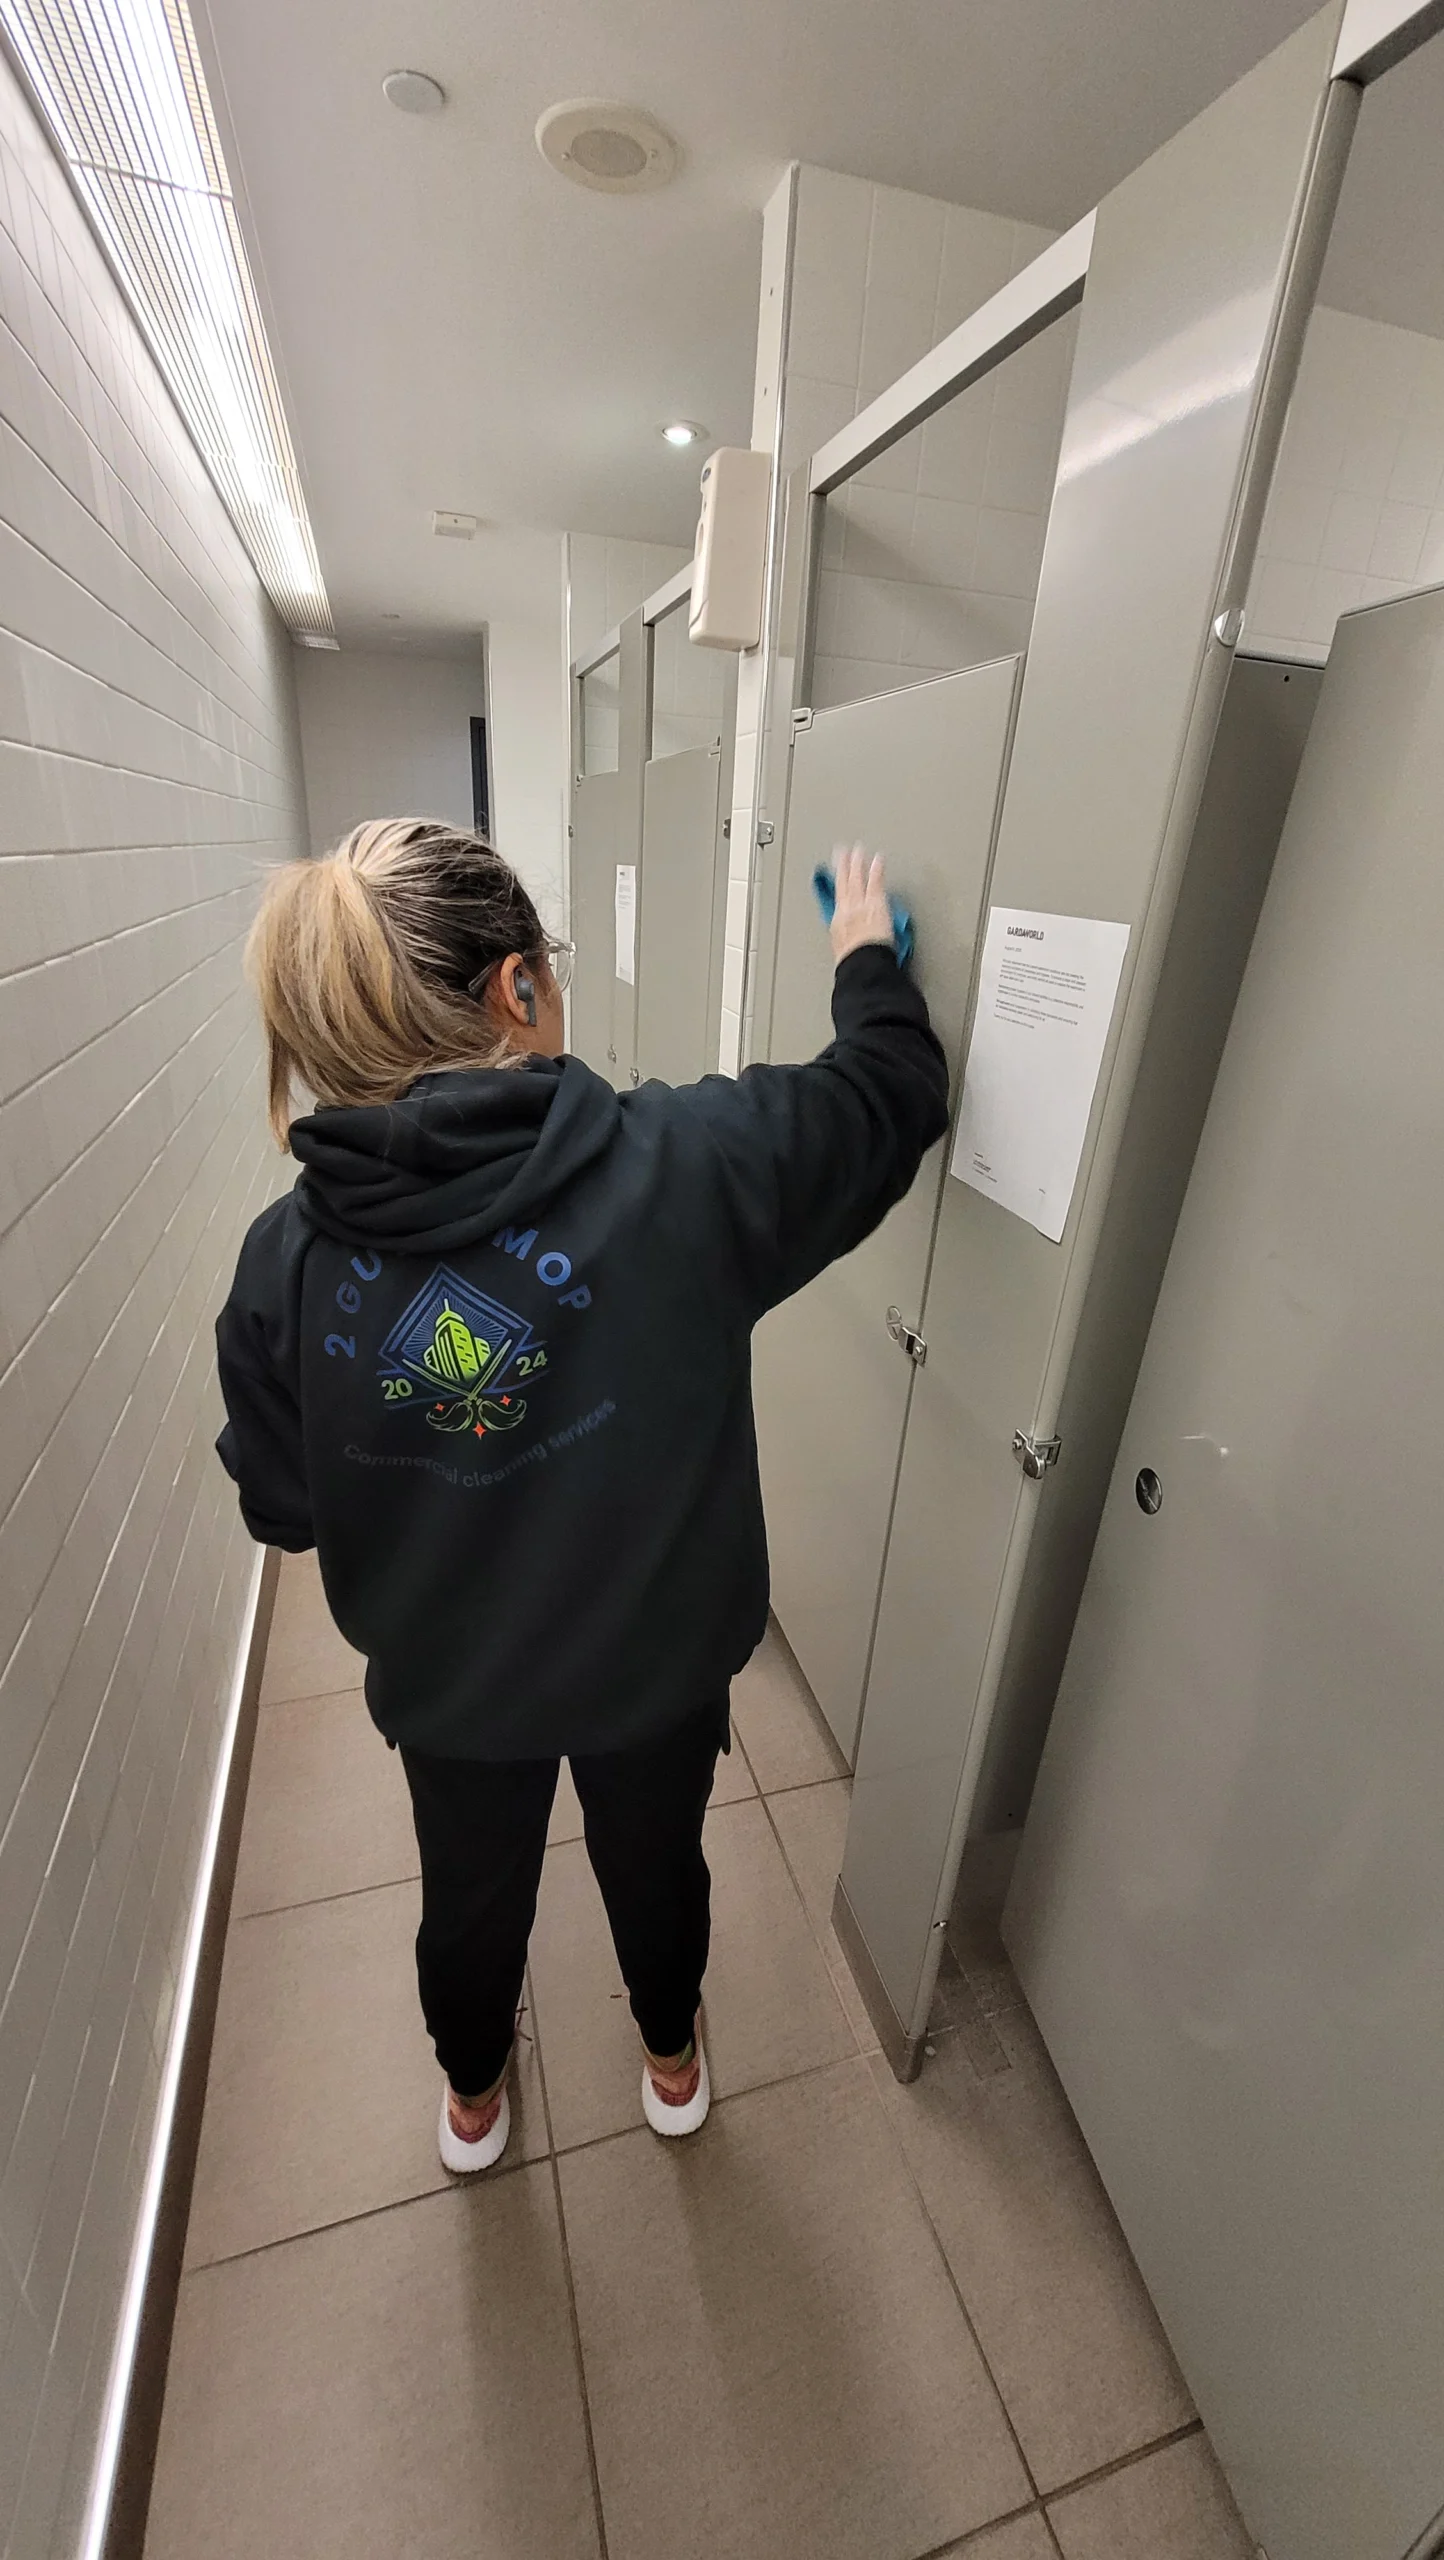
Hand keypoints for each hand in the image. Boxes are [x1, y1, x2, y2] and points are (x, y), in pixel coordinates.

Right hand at [829, 844, 893, 963]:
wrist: (861, 964)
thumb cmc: (854, 964)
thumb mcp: (844, 952)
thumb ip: (848, 940)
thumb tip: (852, 943)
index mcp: (838, 924)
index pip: (837, 898)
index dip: (836, 883)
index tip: (836, 873)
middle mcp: (847, 911)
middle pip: (843, 883)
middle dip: (842, 866)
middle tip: (842, 851)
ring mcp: (860, 905)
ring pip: (856, 879)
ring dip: (856, 862)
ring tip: (858, 849)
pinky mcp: (875, 903)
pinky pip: (875, 881)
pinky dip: (876, 869)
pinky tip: (878, 858)